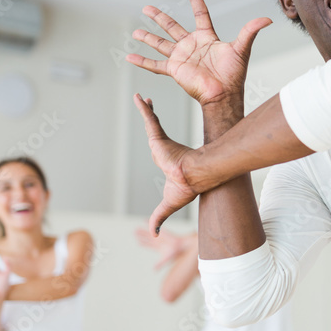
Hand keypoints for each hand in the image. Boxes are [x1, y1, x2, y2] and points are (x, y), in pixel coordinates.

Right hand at [126, 0, 271, 106]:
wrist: (223, 94)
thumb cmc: (234, 74)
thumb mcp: (242, 49)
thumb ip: (250, 31)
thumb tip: (267, 19)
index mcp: (207, 38)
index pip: (200, 14)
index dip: (196, 0)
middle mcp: (192, 46)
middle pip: (173, 27)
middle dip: (159, 17)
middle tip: (147, 7)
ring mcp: (182, 57)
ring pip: (161, 43)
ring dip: (148, 37)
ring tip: (136, 31)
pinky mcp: (175, 69)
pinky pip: (155, 64)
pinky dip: (142, 61)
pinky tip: (130, 57)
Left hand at [132, 96, 197, 235]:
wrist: (192, 178)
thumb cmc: (186, 189)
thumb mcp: (168, 205)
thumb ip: (159, 217)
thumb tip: (153, 233)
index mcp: (167, 161)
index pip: (158, 147)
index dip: (156, 137)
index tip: (157, 130)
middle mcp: (164, 150)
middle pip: (154, 130)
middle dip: (152, 117)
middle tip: (150, 104)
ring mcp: (162, 142)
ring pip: (151, 122)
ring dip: (146, 109)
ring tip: (141, 97)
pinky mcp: (160, 136)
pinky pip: (149, 118)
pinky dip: (143, 107)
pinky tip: (138, 97)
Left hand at [134, 227, 189, 267]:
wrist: (181, 246)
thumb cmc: (175, 253)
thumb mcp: (165, 259)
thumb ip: (159, 264)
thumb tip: (154, 270)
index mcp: (158, 247)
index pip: (149, 245)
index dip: (143, 243)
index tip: (138, 242)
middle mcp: (158, 241)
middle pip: (147, 238)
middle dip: (141, 235)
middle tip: (134, 233)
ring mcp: (159, 236)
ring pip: (148, 233)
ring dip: (142, 231)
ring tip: (136, 229)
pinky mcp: (162, 232)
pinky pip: (155, 226)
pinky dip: (149, 224)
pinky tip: (143, 220)